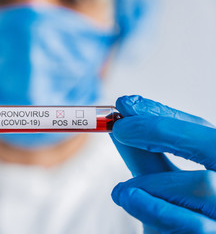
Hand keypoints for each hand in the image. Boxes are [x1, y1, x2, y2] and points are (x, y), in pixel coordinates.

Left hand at [110, 95, 215, 232]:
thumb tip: (121, 122)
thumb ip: (146, 156)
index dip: (165, 116)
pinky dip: (152, 206)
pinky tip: (126, 199)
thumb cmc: (176, 216)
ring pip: (199, 185)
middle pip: (212, 146)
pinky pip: (190, 222)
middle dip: (162, 130)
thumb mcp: (163, 183)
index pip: (203, 132)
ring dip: (149, 182)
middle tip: (120, 128)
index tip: (127, 105)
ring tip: (120, 191)